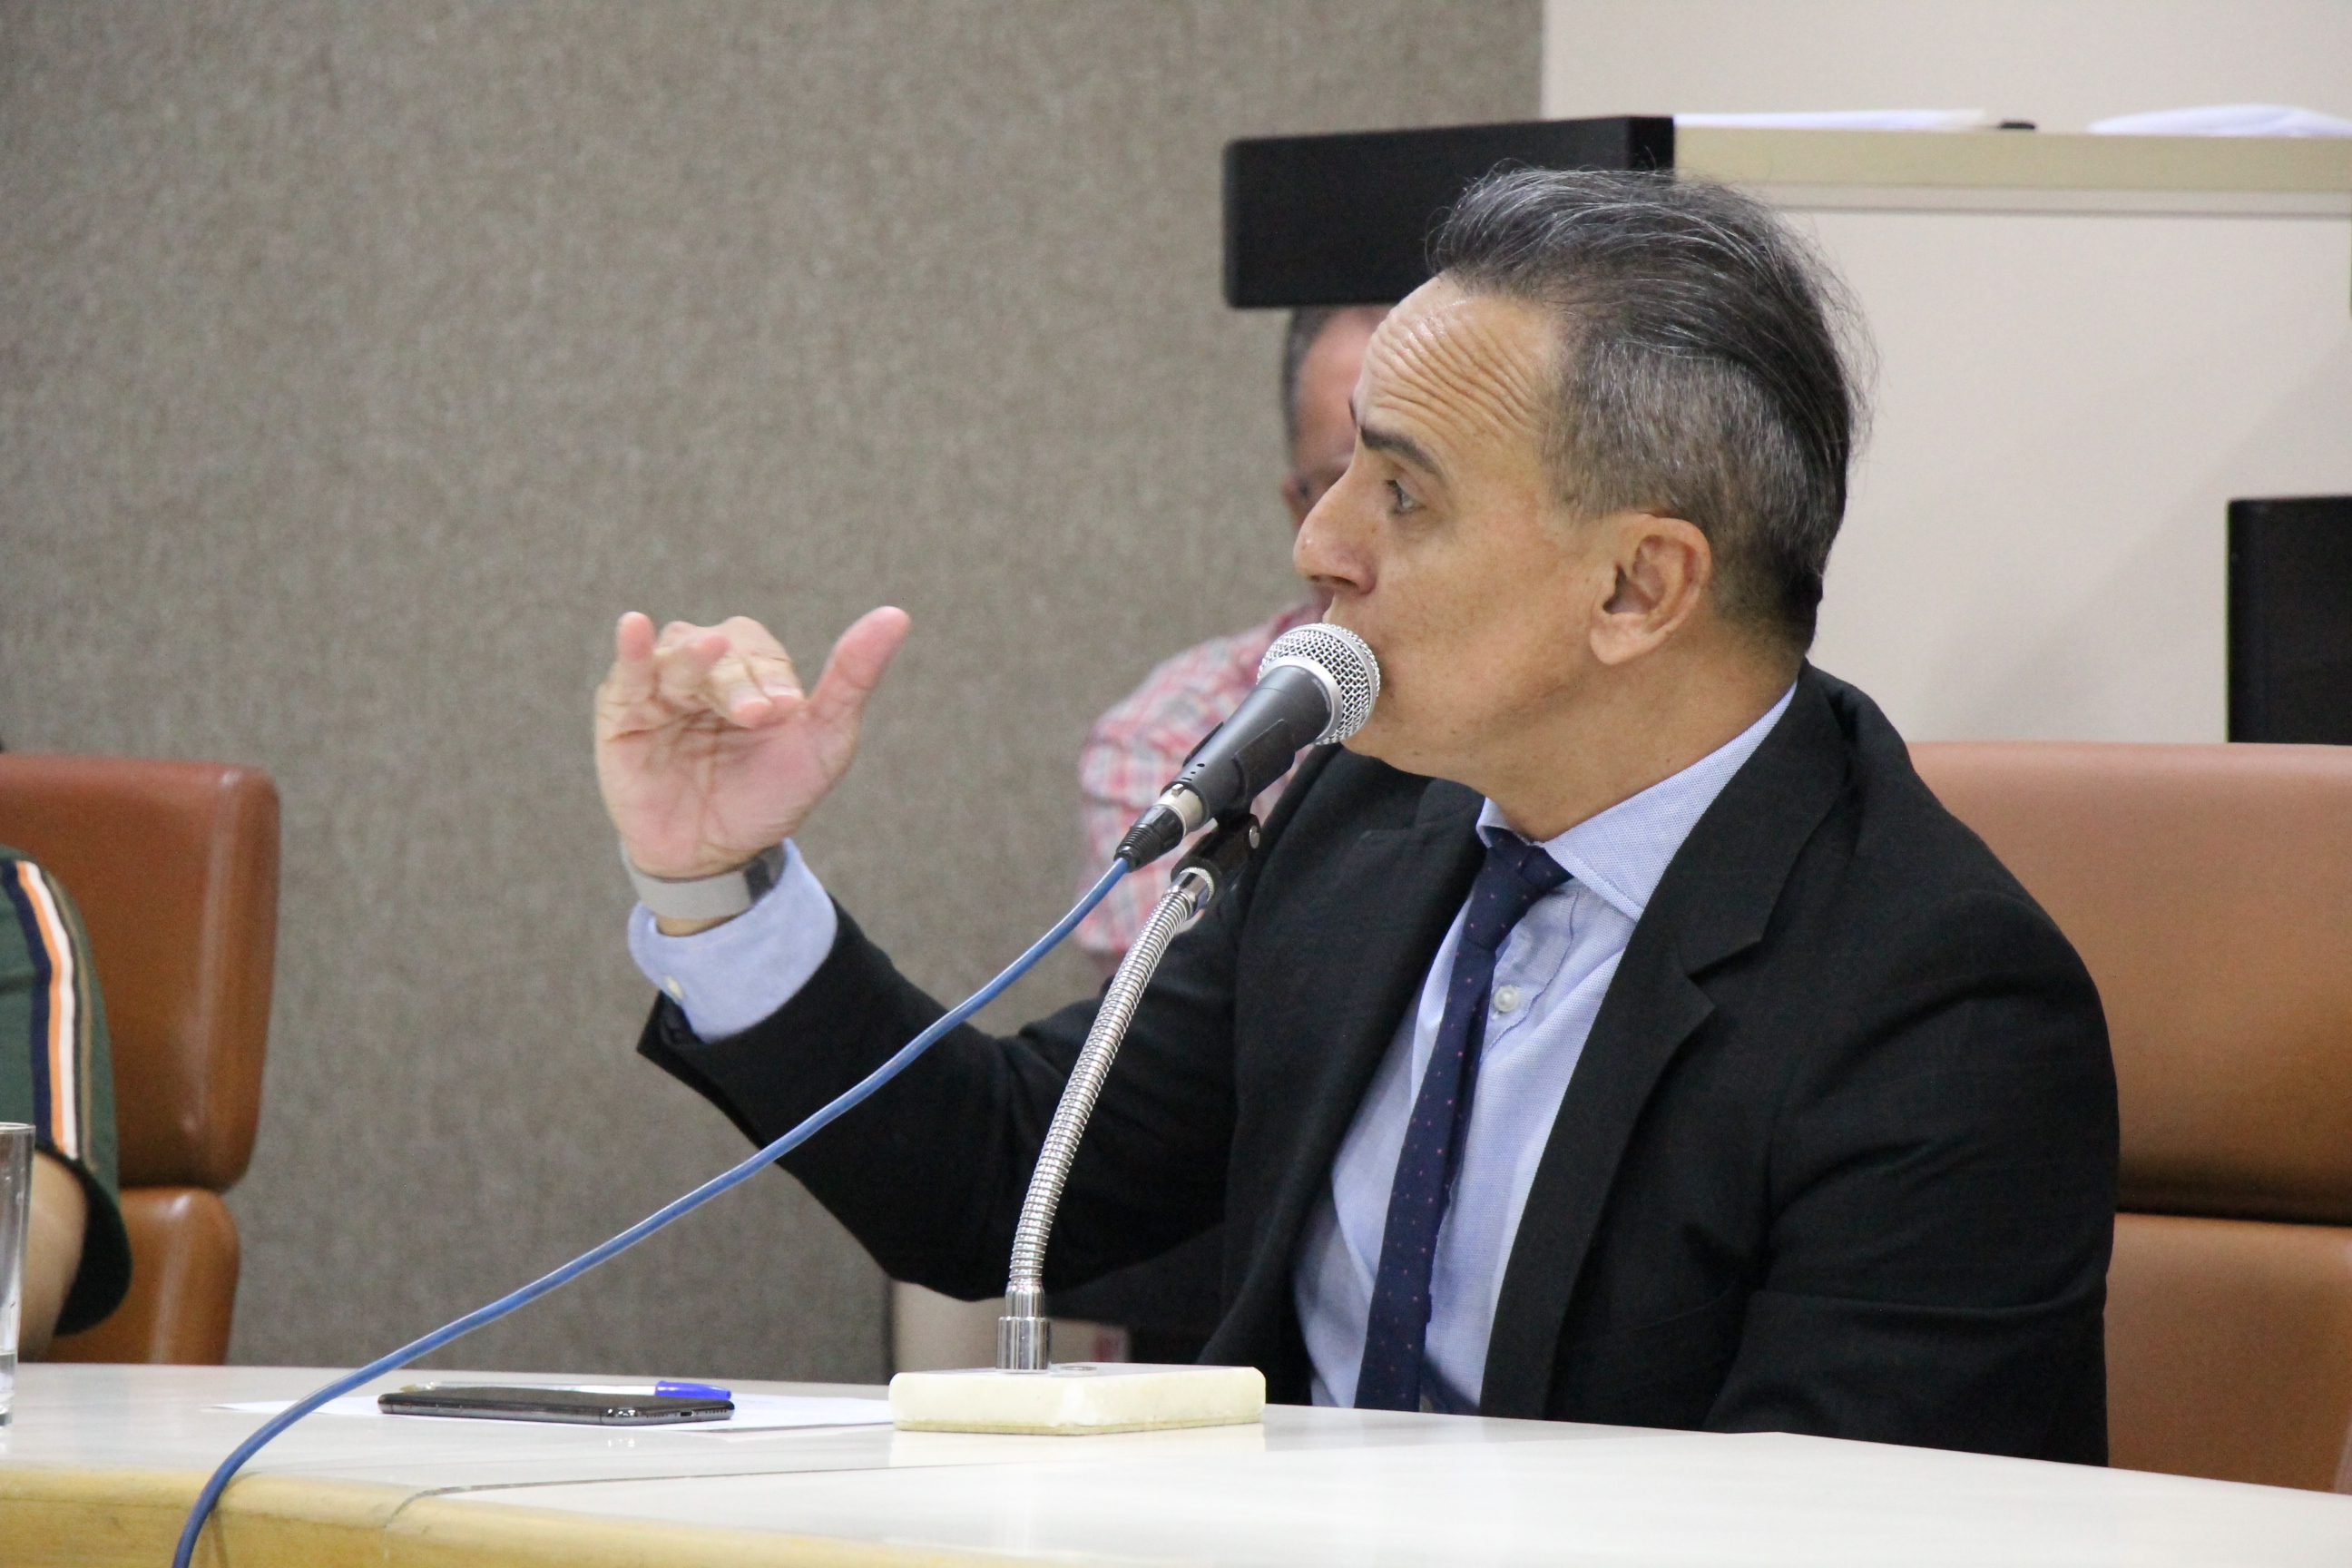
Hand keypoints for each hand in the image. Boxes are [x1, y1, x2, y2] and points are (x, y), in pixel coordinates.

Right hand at [595, 607, 910, 883]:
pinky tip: (634, 626)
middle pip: (719, 650)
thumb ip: (853, 678)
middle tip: (758, 717)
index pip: (760, 652)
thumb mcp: (824, 742)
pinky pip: (627, 674)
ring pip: (676, 653)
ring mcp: (662, 690)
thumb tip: (897, 615)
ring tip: (709, 654)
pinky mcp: (623, 714)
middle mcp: (706, 670)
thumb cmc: (771, 796)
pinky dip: (632, 649)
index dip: (772, 676)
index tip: (786, 711)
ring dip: (696, 660)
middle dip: (739, 681)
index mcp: (752, 671)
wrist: (716, 857)